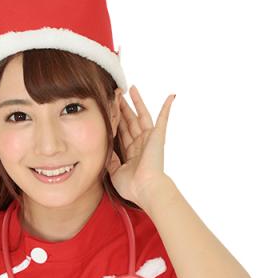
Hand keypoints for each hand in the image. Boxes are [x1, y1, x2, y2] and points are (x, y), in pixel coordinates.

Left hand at [106, 85, 174, 207]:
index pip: (122, 133)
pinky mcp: (158, 136)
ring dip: (136, 102)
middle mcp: (141, 144)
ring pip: (141, 116)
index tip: (109, 111)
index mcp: (132, 154)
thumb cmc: (132, 186)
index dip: (115, 121)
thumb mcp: (114, 172)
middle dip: (122, 108)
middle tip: (115, 95)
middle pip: (129, 121)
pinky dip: (167, 107)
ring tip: (130, 89)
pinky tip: (171, 96)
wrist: (145, 188)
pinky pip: (163, 118)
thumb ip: (110, 159)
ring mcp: (150, 139)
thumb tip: (106, 147)